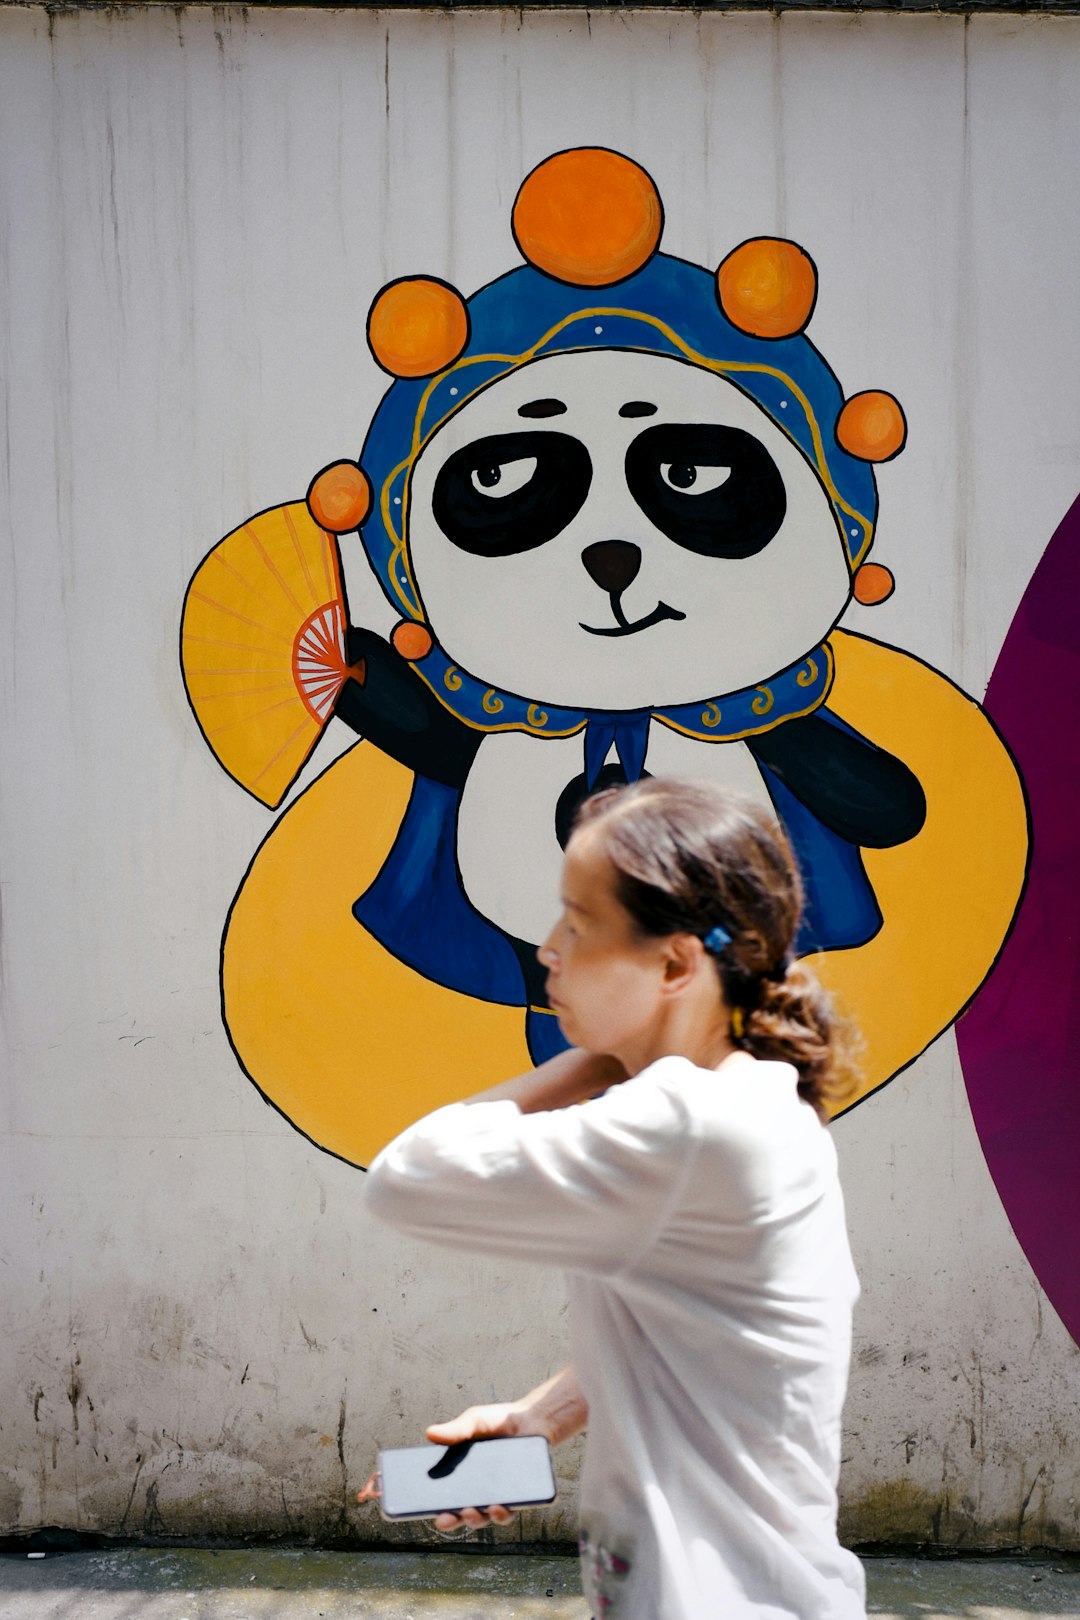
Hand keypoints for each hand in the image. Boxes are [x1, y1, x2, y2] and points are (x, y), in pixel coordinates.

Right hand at [422, 1399, 544, 1532]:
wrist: (531, 1418)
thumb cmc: (499, 1420)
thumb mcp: (474, 1421)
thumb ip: (455, 1430)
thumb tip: (429, 1433)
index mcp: (463, 1474)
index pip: (446, 1495)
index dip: (436, 1506)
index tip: (427, 1509)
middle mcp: (479, 1490)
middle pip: (461, 1514)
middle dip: (452, 1520)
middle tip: (446, 1518)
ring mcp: (498, 1495)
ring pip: (484, 1518)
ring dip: (475, 1519)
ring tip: (472, 1511)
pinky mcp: (518, 1496)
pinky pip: (509, 1512)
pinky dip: (501, 1514)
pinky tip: (498, 1507)